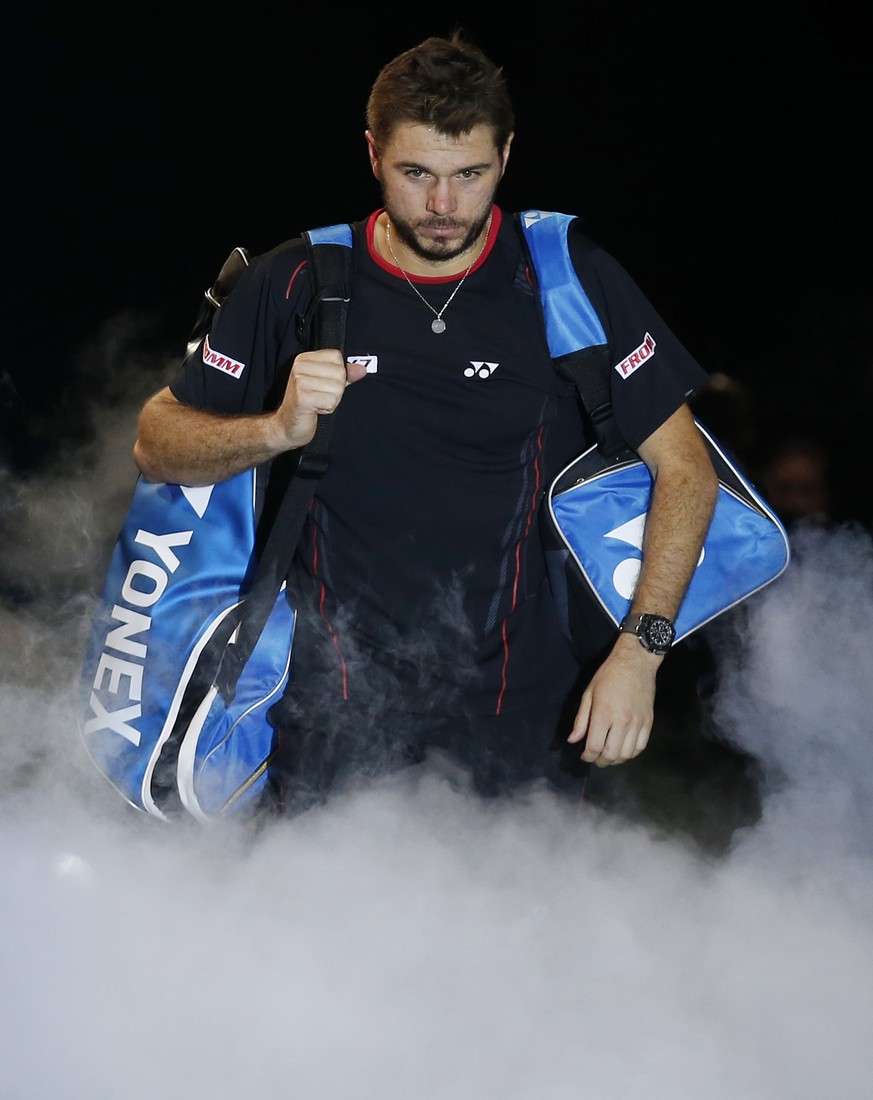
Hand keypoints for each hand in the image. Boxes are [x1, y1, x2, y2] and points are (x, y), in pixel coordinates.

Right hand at [276, 349, 367, 448]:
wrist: (287, 425)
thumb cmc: (306, 404)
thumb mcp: (326, 384)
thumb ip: (344, 375)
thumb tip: (361, 369)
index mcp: (305, 359)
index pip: (337, 357)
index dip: (338, 374)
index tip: (323, 385)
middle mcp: (300, 366)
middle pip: (340, 373)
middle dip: (336, 390)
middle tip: (320, 397)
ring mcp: (299, 381)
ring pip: (338, 388)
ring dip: (332, 400)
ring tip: (317, 403)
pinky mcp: (302, 397)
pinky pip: (331, 401)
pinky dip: (327, 409)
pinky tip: (315, 410)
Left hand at [566, 636, 660, 766]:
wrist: (636, 662)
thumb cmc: (608, 675)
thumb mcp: (589, 693)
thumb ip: (581, 720)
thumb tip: (573, 741)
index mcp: (604, 713)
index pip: (595, 746)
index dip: (587, 756)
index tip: (584, 756)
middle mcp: (622, 721)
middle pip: (611, 754)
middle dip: (600, 761)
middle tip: (595, 758)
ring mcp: (638, 723)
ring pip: (627, 754)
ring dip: (616, 760)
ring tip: (608, 756)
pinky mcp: (649, 722)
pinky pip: (641, 747)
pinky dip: (631, 754)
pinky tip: (623, 750)